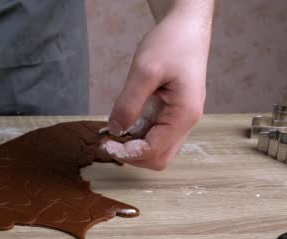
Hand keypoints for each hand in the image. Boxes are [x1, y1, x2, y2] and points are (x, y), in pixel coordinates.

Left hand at [104, 5, 212, 169]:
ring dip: (134, 148)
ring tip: (112, 135)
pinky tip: (122, 125)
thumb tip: (115, 130)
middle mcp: (186, 122)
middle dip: (131, 156)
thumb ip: (128, 104)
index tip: (105, 144)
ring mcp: (180, 119)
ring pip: (157, 150)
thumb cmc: (172, 43)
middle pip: (158, 158)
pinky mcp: (172, 113)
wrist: (186, 26)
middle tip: (107, 143)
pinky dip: (137, 136)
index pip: (153, 151)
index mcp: (184, 115)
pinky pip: (155, 135)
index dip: (127, 153)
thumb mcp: (144, 71)